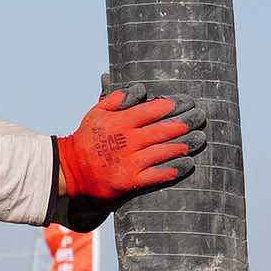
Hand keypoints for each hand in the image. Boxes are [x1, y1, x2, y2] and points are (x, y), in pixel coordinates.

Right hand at [49, 91, 199, 232]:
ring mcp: (130, 162)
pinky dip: (174, 168)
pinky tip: (188, 162)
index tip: (187, 102)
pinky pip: (157, 174)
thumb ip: (117, 99)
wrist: (70, 170)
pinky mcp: (131, 180)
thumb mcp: (96, 113)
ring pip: (164, 151)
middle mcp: (128, 141)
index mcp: (120, 122)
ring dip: (185, 144)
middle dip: (185, 122)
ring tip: (200, 138)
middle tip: (200, 117)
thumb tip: (140, 90)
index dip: (172, 106)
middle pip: (163, 129)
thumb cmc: (85, 140)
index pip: (152, 110)